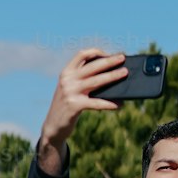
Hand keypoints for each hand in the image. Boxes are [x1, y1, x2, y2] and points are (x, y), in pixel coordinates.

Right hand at [37, 49, 128, 168]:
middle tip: (122, 58)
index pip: (81, 55)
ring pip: (96, 81)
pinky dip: (109, 104)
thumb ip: (83, 80)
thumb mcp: (70, 89)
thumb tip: (109, 76)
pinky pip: (96, 103)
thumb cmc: (67, 106)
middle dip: (109, 61)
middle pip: (92, 66)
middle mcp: (67, 79)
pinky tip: (119, 105)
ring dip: (112, 76)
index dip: (96, 52)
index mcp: (66, 72)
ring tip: (124, 74)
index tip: (109, 53)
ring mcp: (70, 92)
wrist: (53, 125)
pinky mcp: (74, 106)